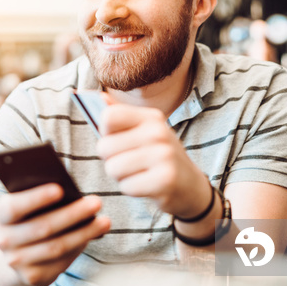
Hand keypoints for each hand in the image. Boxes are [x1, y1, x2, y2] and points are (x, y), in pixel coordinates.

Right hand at [0, 183, 110, 285]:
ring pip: (56, 247)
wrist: (14, 254)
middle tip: (97, 201)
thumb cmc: (28, 218)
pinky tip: (94, 234)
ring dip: (84, 233)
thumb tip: (71, 192)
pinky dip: (79, 246)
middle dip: (72, 214)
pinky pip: (61, 261)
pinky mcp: (33, 277)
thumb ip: (40, 196)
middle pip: (42, 227)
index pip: (14, 207)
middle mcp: (4, 241)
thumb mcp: (27, 205)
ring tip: (104, 220)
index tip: (60, 188)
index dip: (36, 198)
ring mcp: (17, 262)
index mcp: (0, 216)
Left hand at [97, 97, 209, 217]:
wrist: (190, 185)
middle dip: (111, 160)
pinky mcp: (165, 180)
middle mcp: (158, 132)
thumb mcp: (143, 132)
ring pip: (113, 168)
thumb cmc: (158, 156)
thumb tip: (96, 95)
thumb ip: (119, 115)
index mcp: (151, 117)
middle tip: (130, 162)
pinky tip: (147, 185)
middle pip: (104, 147)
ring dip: (121, 176)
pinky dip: (132, 189)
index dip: (104, 133)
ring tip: (139, 173)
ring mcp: (164, 155)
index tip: (116, 140)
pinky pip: (126, 186)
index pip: (108, 116)